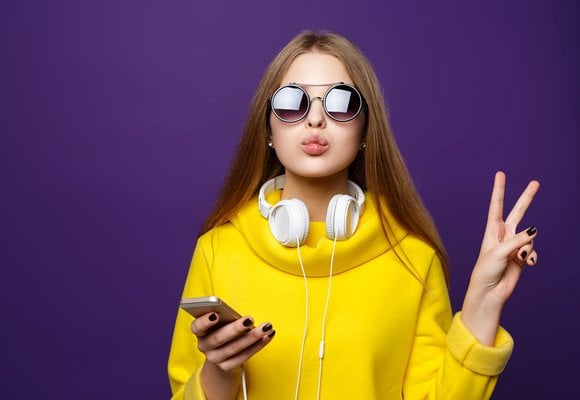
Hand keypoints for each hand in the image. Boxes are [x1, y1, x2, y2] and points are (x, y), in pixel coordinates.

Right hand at [191, 313, 274, 398]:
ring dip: (253, 336)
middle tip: (249, 319)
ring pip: (235, 348)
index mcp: (200, 332)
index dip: (204, 321)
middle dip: (235, 328)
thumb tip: (243, 318)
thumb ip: (226, 319)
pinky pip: (244, 356)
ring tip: (266, 327)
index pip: (196, 327)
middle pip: (219, 338)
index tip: (215, 314)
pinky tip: (268, 336)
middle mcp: (204, 346)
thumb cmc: (223, 330)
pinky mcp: (227, 367)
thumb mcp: (220, 323)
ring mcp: (215, 358)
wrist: (221, 356)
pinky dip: (258, 345)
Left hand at [471, 171, 539, 302]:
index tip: (500, 174)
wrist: (490, 292)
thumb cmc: (486, 271)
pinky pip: (533, 251)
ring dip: (528, 247)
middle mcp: (504, 235)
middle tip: (536, 182)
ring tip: (520, 257)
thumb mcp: (499, 252)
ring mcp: (514, 245)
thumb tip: (534, 230)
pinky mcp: (522, 257)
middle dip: (527, 198)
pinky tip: (526, 263)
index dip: (499, 190)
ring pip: (530, 236)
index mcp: (492, 230)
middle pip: (518, 212)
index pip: (497, 206)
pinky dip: (532, 256)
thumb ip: (517, 240)